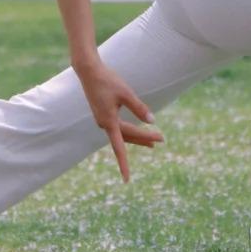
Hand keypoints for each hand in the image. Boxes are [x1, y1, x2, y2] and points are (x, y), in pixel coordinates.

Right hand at [75, 59, 163, 182]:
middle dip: (144, 139)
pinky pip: (118, 127)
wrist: (89, 71)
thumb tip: (153, 121)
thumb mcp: (126, 93)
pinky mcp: (103, 113)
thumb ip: (139, 108)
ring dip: (138, 136)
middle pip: (127, 137)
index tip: (127, 180)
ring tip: (154, 143)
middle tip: (162, 139)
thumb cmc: (107, 80)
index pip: (119, 148)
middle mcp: (104, 123)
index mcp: (108, 122)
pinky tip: (136, 129)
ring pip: (123, 133)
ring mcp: (102, 119)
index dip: (124, 165)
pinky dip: (130, 130)